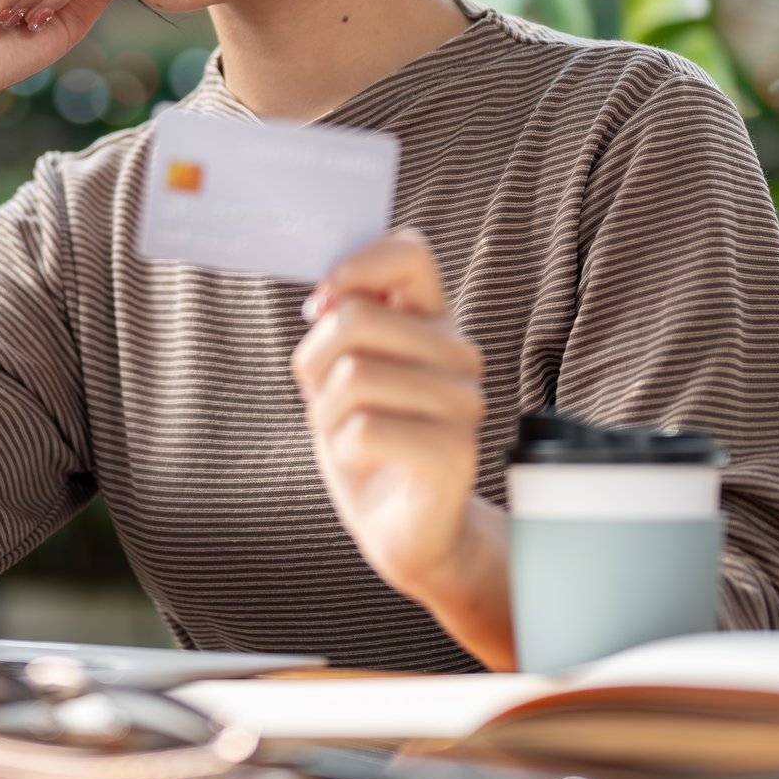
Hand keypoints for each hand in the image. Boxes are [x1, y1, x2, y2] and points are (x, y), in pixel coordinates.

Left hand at [292, 229, 490, 604]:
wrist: (403, 526)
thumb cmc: (368, 440)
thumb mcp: (342, 369)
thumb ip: (342, 321)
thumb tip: (326, 299)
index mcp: (434, 320)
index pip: (408, 252)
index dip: (354, 270)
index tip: (321, 308)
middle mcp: (458, 354)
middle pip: (356, 319)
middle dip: (315, 362)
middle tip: (325, 399)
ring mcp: (463, 403)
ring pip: (354, 376)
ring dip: (325, 412)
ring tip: (345, 432)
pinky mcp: (455, 453)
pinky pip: (364, 429)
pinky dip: (342, 446)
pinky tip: (363, 460)